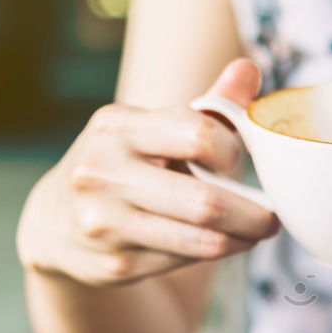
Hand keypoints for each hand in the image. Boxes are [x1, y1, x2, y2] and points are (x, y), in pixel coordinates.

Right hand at [17, 59, 278, 285]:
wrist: (58, 223)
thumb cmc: (126, 164)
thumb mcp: (154, 127)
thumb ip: (207, 105)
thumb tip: (249, 69)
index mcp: (118, 127)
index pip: (198, 135)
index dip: (233, 152)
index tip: (241, 161)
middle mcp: (103, 172)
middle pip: (206, 202)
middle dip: (253, 213)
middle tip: (273, 216)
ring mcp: (105, 222)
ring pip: (202, 240)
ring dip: (243, 238)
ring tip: (258, 231)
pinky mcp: (115, 264)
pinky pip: (185, 262)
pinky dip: (217, 254)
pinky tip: (225, 243)